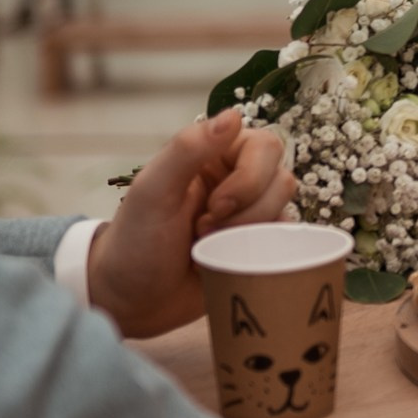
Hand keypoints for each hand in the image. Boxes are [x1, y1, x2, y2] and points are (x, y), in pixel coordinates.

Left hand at [86, 110, 298, 337]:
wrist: (131, 302)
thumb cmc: (134, 243)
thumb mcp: (152, 192)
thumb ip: (188, 149)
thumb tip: (234, 115)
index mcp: (213, 156)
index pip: (265, 147)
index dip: (249, 179)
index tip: (214, 207)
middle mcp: (237, 179)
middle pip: (281, 178)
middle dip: (248, 210)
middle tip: (206, 229)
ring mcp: (249, 214)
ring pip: (286, 209)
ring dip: (251, 232)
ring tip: (211, 247)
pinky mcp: (256, 245)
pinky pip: (286, 239)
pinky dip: (267, 249)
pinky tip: (234, 260)